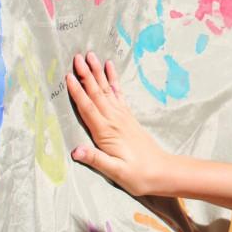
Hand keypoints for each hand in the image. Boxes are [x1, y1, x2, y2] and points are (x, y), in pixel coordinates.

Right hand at [67, 52, 166, 194]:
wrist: (162, 172)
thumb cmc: (138, 175)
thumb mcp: (116, 172)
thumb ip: (96, 159)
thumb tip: (75, 151)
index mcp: (107, 132)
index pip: (88, 108)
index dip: (77, 92)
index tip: (68, 76)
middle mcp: (114, 120)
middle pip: (96, 93)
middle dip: (86, 74)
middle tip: (77, 56)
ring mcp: (122, 117)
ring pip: (106, 90)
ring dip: (98, 73)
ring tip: (91, 56)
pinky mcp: (128, 118)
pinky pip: (118, 94)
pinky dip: (113, 80)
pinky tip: (110, 69)